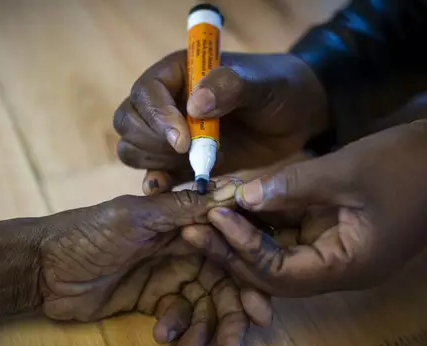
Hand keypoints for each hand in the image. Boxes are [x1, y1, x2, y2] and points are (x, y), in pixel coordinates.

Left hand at [37, 190, 270, 345]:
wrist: (44, 268)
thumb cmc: (89, 234)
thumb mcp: (134, 217)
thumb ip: (181, 208)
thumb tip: (233, 192)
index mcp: (184, 224)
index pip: (228, 248)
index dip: (248, 276)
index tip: (262, 305)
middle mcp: (184, 250)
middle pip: (222, 284)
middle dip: (232, 316)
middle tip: (236, 345)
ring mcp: (168, 278)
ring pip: (202, 307)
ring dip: (203, 332)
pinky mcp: (153, 302)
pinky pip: (177, 318)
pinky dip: (176, 330)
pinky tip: (163, 337)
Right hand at [113, 50, 327, 193]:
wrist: (297, 118)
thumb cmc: (279, 89)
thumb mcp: (261, 83)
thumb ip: (230, 86)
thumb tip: (194, 104)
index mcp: (177, 74)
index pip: (146, 93)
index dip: (158, 117)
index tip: (184, 141)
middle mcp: (165, 102)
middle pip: (129, 122)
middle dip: (152, 142)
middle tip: (188, 153)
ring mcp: (168, 134)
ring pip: (133, 148)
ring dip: (155, 161)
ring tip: (193, 165)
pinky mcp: (178, 163)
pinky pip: (153, 173)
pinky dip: (156, 182)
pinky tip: (167, 189)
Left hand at [183, 120, 426, 295]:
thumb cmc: (413, 164)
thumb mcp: (349, 171)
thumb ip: (292, 186)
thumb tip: (240, 196)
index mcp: (347, 267)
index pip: (280, 275)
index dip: (243, 248)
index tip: (213, 219)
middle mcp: (336, 267)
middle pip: (271, 270)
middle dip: (232, 248)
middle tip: (191, 225)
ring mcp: (336, 249)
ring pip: (277, 251)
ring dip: (244, 232)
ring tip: (204, 214)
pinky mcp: (334, 229)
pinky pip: (291, 231)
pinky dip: (265, 217)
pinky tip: (237, 200)